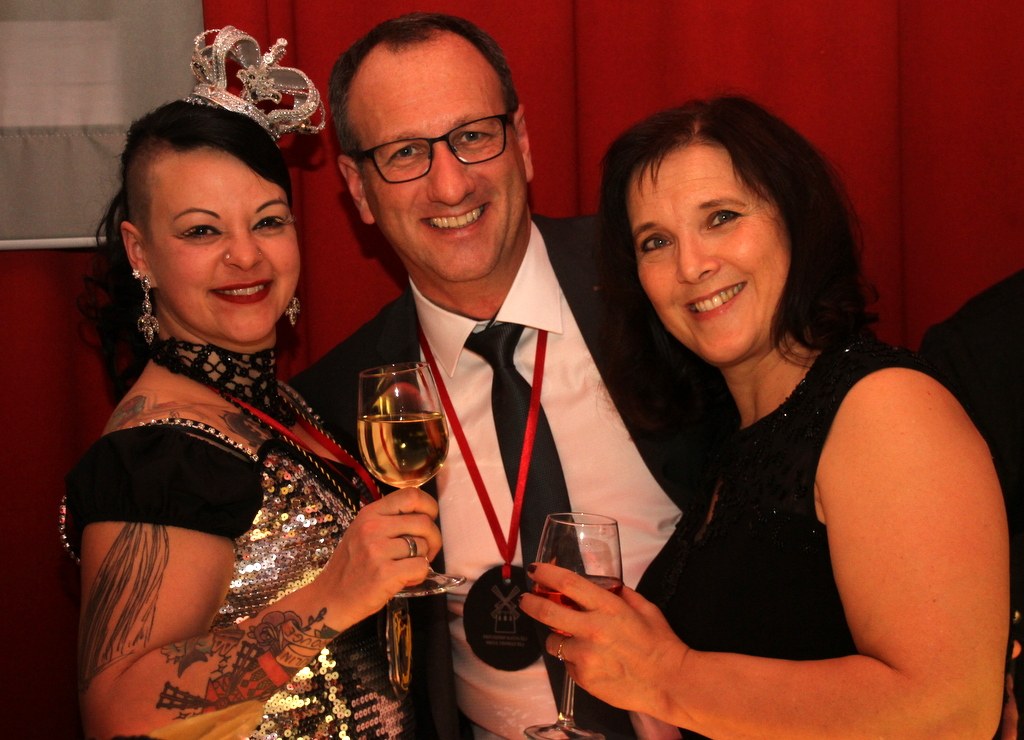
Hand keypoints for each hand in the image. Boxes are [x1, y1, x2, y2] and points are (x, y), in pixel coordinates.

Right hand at [315, 487, 441, 626]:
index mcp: (370, 513)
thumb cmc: (351, 566)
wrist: (330, 598)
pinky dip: (420, 575)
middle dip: (434, 538)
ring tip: (408, 567)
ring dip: (424, 559)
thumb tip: (425, 518)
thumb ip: (389, 521)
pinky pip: (421, 567)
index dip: (429, 506)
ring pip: (424, 546)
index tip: (430, 520)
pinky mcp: (385, 573)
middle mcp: (372, 527)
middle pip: (424, 522)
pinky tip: (406, 579)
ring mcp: (377, 550)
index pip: (411, 495)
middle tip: (426, 552)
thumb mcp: (362, 532)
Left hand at [520, 563, 688, 718]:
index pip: (567, 583)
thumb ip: (622, 595)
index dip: (545, 574)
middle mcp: (592, 629)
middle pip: (547, 612)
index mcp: (607, 607)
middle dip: (530, 603)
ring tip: (575, 641)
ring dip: (558, 639)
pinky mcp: (583, 678)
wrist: (670, 683)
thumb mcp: (645, 608)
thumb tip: (606, 587)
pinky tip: (593, 662)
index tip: (535, 571)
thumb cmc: (661, 644)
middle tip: (526, 600)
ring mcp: (585, 656)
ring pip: (554, 643)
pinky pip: (568, 665)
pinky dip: (575, 661)